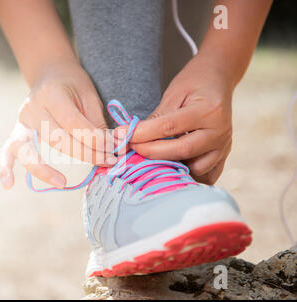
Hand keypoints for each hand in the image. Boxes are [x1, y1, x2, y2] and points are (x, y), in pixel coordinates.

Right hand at [0, 60, 117, 189]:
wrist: (50, 74)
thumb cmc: (72, 85)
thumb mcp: (89, 95)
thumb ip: (96, 122)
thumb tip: (110, 148)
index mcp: (52, 93)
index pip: (74, 123)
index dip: (95, 140)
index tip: (112, 151)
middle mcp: (33, 107)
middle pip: (56, 140)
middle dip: (84, 154)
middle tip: (106, 162)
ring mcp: (22, 120)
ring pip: (31, 149)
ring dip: (46, 169)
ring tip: (62, 182)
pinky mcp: (17, 131)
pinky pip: (7, 151)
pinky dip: (5, 167)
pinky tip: (8, 184)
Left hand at [118, 56, 233, 184]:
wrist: (218, 80)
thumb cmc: (194, 84)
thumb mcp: (174, 94)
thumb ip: (156, 118)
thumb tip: (131, 137)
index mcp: (208, 110)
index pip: (169, 127)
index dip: (143, 134)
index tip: (123, 135)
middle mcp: (220, 132)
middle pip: (182, 150)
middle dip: (151, 152)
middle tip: (132, 148)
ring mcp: (224, 147)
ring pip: (195, 168)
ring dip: (170, 167)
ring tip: (152, 157)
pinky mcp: (224, 156)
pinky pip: (207, 176)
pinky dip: (189, 176)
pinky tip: (175, 166)